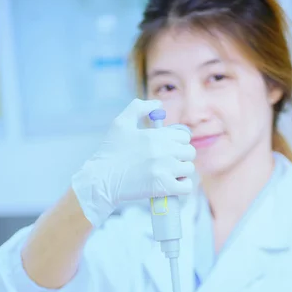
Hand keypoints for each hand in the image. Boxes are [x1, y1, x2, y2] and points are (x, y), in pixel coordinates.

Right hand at [71, 98, 195, 227]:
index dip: (178, 142)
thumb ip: (139, 107)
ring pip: (189, 169)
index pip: (184, 136)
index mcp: (156, 135)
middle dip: (181, 156)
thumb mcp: (120, 123)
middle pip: (189, 152)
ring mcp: (165, 170)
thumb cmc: (110, 152)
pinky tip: (173, 184)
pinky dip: (183, 186)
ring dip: (182, 171)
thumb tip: (158, 104)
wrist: (101, 180)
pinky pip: (187, 187)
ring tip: (169, 174)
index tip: (170, 148)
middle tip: (169, 162)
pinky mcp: (163, 188)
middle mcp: (163, 151)